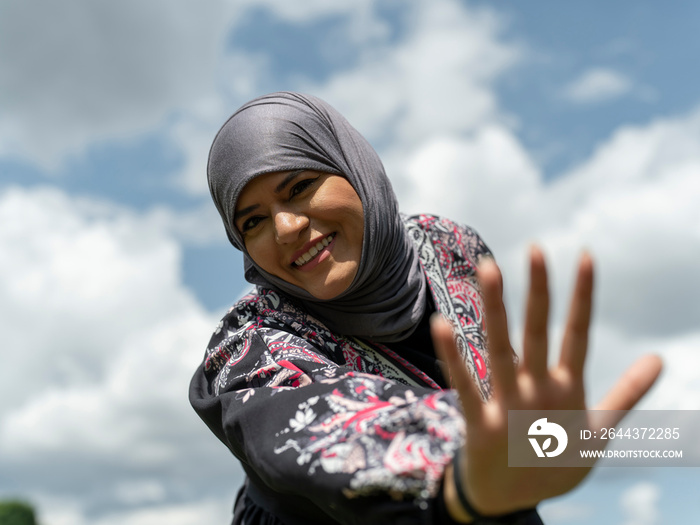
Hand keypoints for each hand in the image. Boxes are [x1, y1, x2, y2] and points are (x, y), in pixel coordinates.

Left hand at [432, 247, 662, 519]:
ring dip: (496, 309)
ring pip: (501, 350)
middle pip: (538, 334)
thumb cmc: (557, 460)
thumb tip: (659, 359)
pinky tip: (440, 322)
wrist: (517, 504)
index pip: (578, 334)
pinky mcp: (478, 425)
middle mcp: (539, 394)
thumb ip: (626, 395)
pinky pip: (462, 385)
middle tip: (536, 249)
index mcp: (568, 391)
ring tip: (488, 267)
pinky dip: (452, 356)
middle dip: (538, 292)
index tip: (584, 256)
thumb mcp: (599, 431)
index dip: (582, 296)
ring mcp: (508, 408)